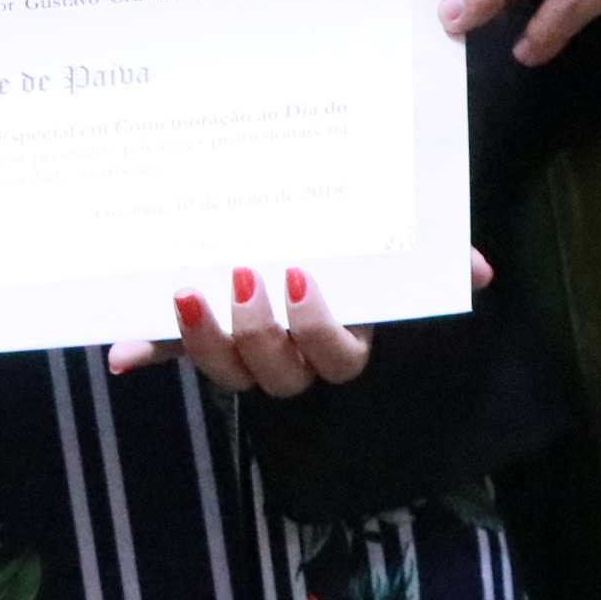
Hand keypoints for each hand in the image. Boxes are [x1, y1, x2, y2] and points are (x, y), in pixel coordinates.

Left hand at [103, 251, 492, 393]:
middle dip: (259, 334)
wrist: (299, 225)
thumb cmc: (354, 242)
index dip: (317, 329)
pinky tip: (122, 352)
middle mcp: (291, 357)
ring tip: (188, 293)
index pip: (338, 358)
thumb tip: (478, 270)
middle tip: (244, 277)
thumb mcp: (386, 244)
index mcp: (339, 338)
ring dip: (204, 343)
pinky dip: (145, 352)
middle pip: (278, 374)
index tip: (299, 276)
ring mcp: (242, 352)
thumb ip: (430, 254)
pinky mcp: (197, 336)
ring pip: (228, 373)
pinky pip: (171, 355)